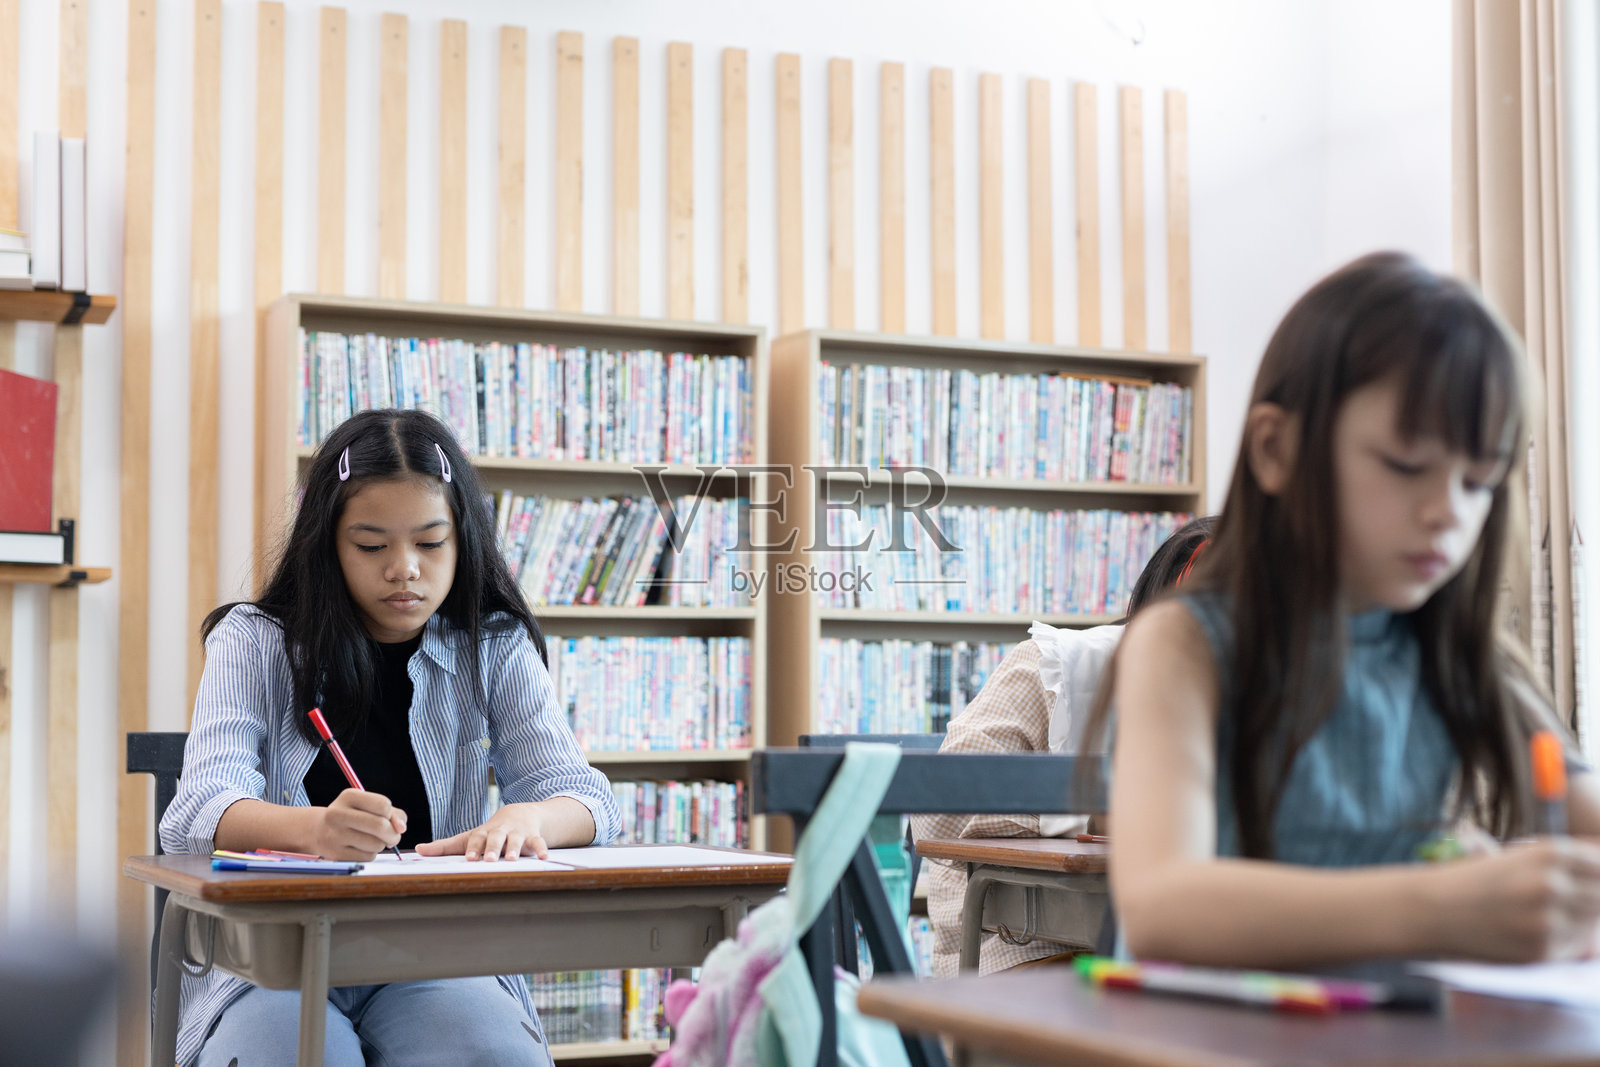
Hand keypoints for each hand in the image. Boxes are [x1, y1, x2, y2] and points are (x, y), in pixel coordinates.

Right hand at [313, 789, 405, 860]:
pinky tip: (362, 848)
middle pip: (380, 826)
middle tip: (392, 837)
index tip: (385, 817)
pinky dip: (371, 854)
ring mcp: (334, 835)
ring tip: (373, 840)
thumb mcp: (370, 806)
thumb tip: (401, 828)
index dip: (390, 814)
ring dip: (381, 845)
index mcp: (349, 796)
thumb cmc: (354, 816)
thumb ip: (393, 813)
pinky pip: (368, 857)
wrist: (319, 831)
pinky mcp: (335, 854)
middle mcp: (337, 814)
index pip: (383, 805)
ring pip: (376, 844)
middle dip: (393, 834)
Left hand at [415, 803, 549, 860]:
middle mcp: (500, 831)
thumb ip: (444, 846)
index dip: (473, 848)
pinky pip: (539, 842)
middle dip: (492, 848)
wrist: (520, 813)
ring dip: (514, 849)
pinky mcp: (533, 836)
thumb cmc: (489, 832)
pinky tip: (544, 857)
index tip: (470, 859)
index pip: (476, 839)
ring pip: (516, 840)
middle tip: (488, 859)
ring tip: (511, 860)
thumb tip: (417, 850)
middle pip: (496, 838)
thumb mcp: (468, 837)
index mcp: (483, 833)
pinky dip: (542, 848)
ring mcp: (517, 833)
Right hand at [1437, 837, 1599, 961]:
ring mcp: (1547, 921)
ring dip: (1581, 923)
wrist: (1429, 910)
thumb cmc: (1472, 881)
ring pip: (1593, 925)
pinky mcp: (1540, 951)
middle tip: (1564, 902)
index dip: (1598, 875)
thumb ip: (1564, 867)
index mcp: (1547, 853)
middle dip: (1592, 900)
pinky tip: (1536, 933)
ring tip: (1545, 916)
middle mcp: (1551, 885)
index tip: (1591, 882)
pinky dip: (1565, 943)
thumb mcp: (1517, 859)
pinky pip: (1574, 948)